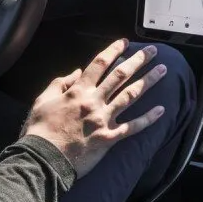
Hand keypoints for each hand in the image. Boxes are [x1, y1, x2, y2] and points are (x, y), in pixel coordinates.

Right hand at [23, 39, 166, 177]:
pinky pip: (132, 127)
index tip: (126, 42)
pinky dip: (148, 119)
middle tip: (154, 51)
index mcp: (78, 90)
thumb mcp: (43, 100)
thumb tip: (76, 72)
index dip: (114, 50)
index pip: (99, 64)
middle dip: (139, 61)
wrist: (43, 159)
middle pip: (120, 76)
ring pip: (130, 96)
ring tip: (163, 71)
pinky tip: (161, 110)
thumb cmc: (40, 130)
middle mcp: (94, 101)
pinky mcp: (108, 138)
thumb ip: (60, 83)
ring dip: (148, 81)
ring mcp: (103, 120)